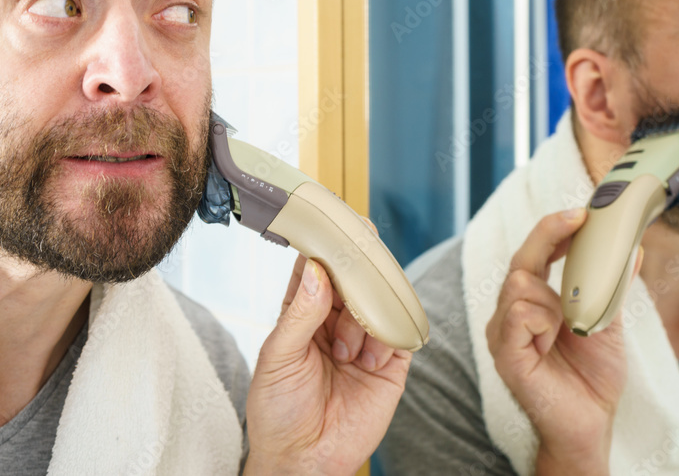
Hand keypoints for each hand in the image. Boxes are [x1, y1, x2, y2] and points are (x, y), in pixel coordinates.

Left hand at [244, 254, 411, 475]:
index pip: (315, 269)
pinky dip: (388, 338)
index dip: (324, 247)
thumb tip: (314, 270)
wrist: (304, 461)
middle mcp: (335, 322)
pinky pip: (401, 334)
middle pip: (353, 280)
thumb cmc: (278, 413)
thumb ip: (299, 313)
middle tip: (356, 269)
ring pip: (378, 304)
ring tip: (346, 353)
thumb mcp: (278, 359)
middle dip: (354, 277)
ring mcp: (365, 341)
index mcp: (303, 315)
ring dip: (364, 320)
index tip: (333, 226)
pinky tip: (368, 360)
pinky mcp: (390, 364)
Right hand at [486, 208, 639, 474]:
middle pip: (522, 259)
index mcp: (531, 301)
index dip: (552, 230)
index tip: (580, 213)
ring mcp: (503, 333)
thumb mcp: (608, 320)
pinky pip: (518, 315)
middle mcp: (511, 313)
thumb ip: (612, 284)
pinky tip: (553, 336)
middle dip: (549, 235)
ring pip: (520, 284)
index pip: (533, 254)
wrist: (591, 423)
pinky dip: (542, 319)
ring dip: (555, 297)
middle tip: (578, 219)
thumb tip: (632, 247)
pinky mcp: (505, 354)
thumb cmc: (593, 375)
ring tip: (571, 325)